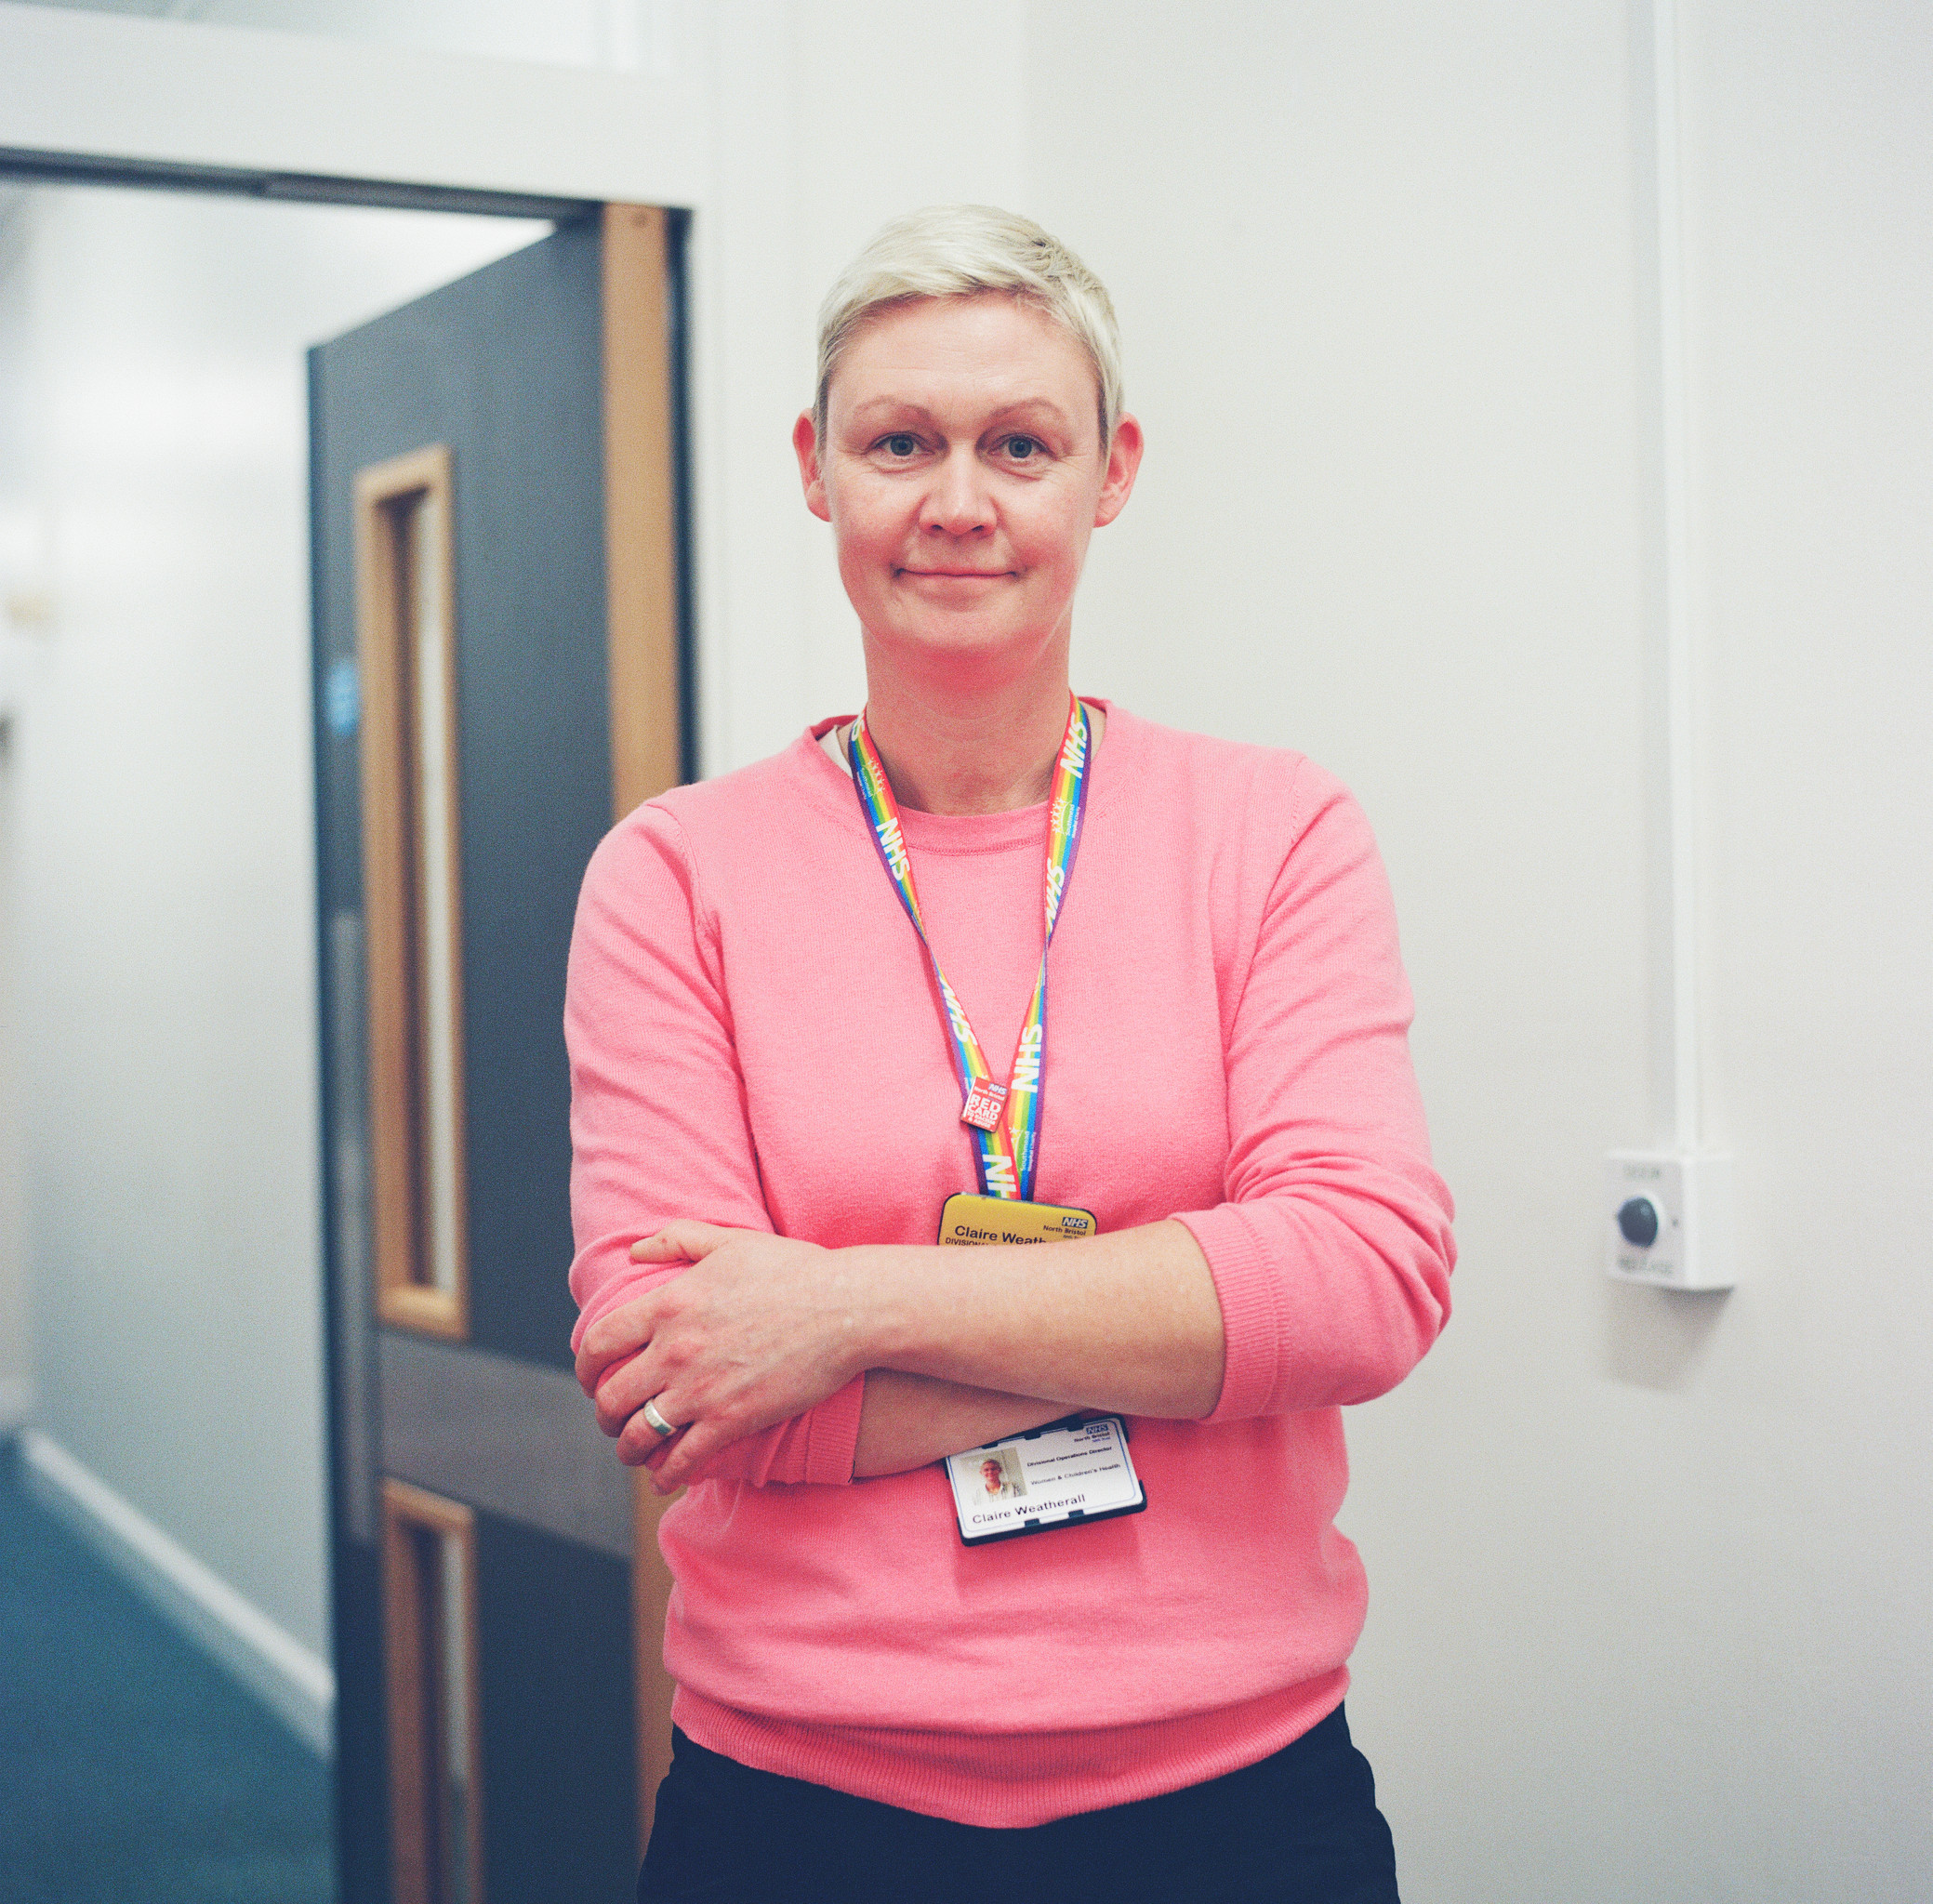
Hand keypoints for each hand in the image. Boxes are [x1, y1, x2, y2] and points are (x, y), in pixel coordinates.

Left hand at [574, 1221, 876, 1489]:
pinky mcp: (732, 1420)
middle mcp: (676, 1349)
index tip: (590, 1377)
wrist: (848, 1308)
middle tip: (610, 1418)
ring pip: (637, 1434)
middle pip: (610, 1396)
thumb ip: (677, 1239)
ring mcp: (702, 1389)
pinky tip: (664, 1478)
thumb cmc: (795, 1269)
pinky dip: (664, 1474)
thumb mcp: (731, 1241)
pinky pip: (680, 1459)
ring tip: (632, 1449)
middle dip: (603, 1413)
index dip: (585, 1366)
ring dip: (627, 1447)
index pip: (599, 1343)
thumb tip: (635, 1251)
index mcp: (669, 1303)